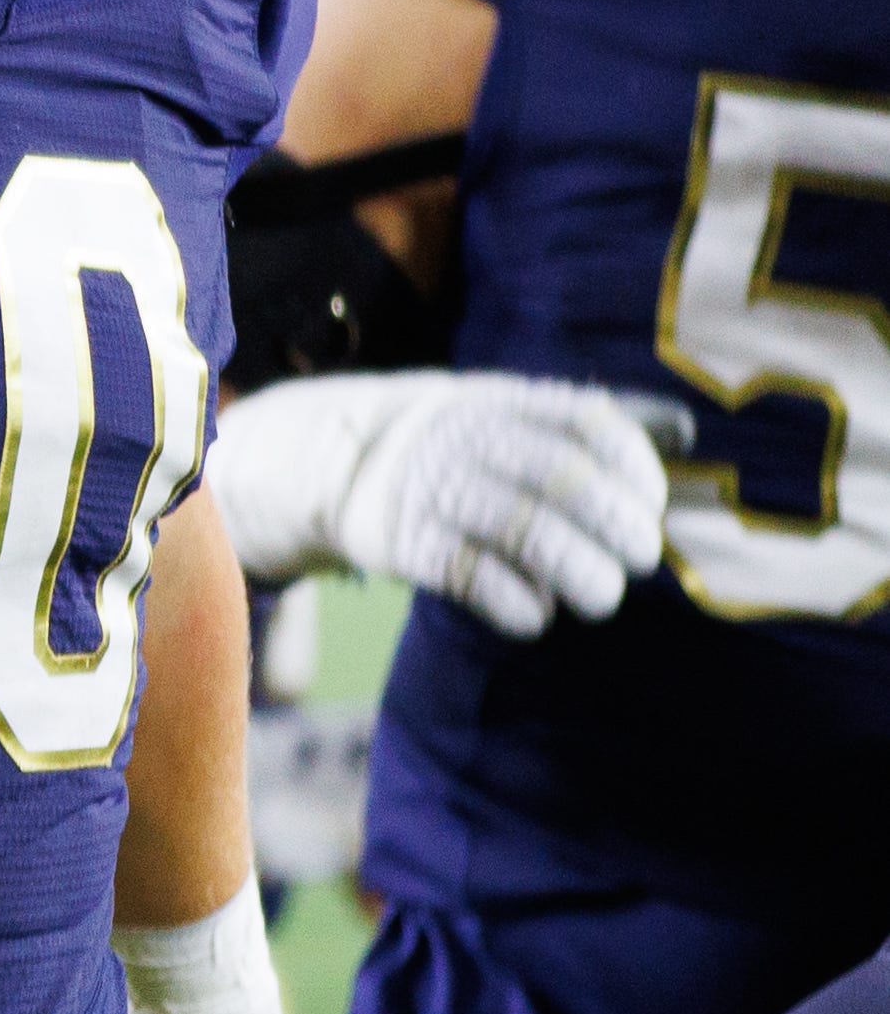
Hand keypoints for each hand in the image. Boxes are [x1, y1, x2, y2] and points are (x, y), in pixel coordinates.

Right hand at [204, 369, 689, 635]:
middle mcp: (467, 437)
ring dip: (581, 574)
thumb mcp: (505, 411)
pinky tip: (536, 613)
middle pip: (564, 481)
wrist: (330, 459)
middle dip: (618, 528)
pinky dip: (519, 604)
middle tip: (637, 559)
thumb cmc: (452, 443)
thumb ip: (584, 424)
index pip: (588, 424)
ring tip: (599, 595)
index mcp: (502, 400)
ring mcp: (431, 488)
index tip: (650, 506)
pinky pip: (473, 578)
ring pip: (525, 532)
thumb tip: (684, 434)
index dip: (635, 470)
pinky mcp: (402, 540)